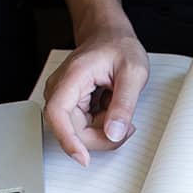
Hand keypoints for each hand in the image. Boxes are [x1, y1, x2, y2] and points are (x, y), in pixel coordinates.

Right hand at [42, 32, 148, 165]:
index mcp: (72, 77)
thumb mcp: (134, 72)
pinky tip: (110, 106)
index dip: (69, 140)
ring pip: (79, 132)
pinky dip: (101, 123)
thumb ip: (125, 104)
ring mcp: (63, 98)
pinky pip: (83, 127)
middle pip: (73, 130)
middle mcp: (61, 89)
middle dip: (102, 135)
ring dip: (103, 128)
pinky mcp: (69, 106)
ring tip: (118, 106)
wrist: (109, 35)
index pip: (58, 114)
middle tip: (127, 124)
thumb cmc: (119, 47)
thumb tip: (114, 133)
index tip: (83, 158)